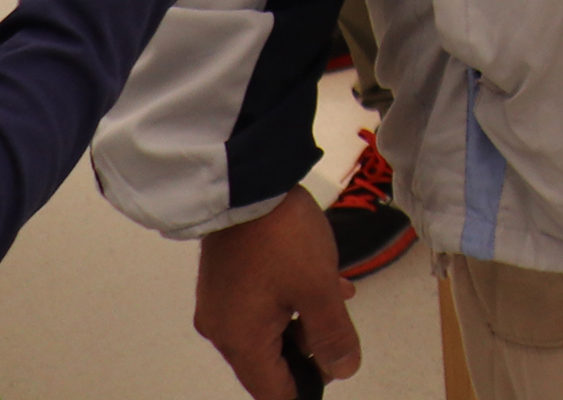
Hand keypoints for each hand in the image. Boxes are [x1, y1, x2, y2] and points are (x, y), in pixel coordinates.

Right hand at [196, 192, 360, 395]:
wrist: (247, 183)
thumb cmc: (283, 240)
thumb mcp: (318, 289)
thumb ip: (333, 334)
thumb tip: (342, 371)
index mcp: (240, 340)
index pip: (271, 391)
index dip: (304, 390)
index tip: (332, 374)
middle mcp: (222, 329)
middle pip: (267, 362)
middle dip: (308, 351)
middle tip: (340, 332)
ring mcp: (220, 303)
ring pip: (268, 330)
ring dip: (304, 322)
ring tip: (338, 302)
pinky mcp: (225, 279)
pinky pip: (260, 305)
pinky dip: (291, 302)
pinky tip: (324, 284)